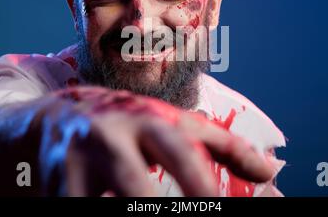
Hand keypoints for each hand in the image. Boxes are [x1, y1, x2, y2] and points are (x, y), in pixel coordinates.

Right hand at [36, 86, 275, 195]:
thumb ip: (221, 145)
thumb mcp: (172, 125)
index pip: (177, 149)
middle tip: (200, 211)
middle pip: (134, 188)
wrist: (56, 121)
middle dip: (153, 208)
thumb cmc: (128, 125)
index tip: (216, 206)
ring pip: (96, 203)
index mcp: (144, 120)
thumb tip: (271, 171)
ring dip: (119, 211)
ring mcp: (75, 166)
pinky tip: (105, 205)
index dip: (197, 182)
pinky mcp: (55, 190)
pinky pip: (77, 207)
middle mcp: (108, 140)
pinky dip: (92, 209)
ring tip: (146, 206)